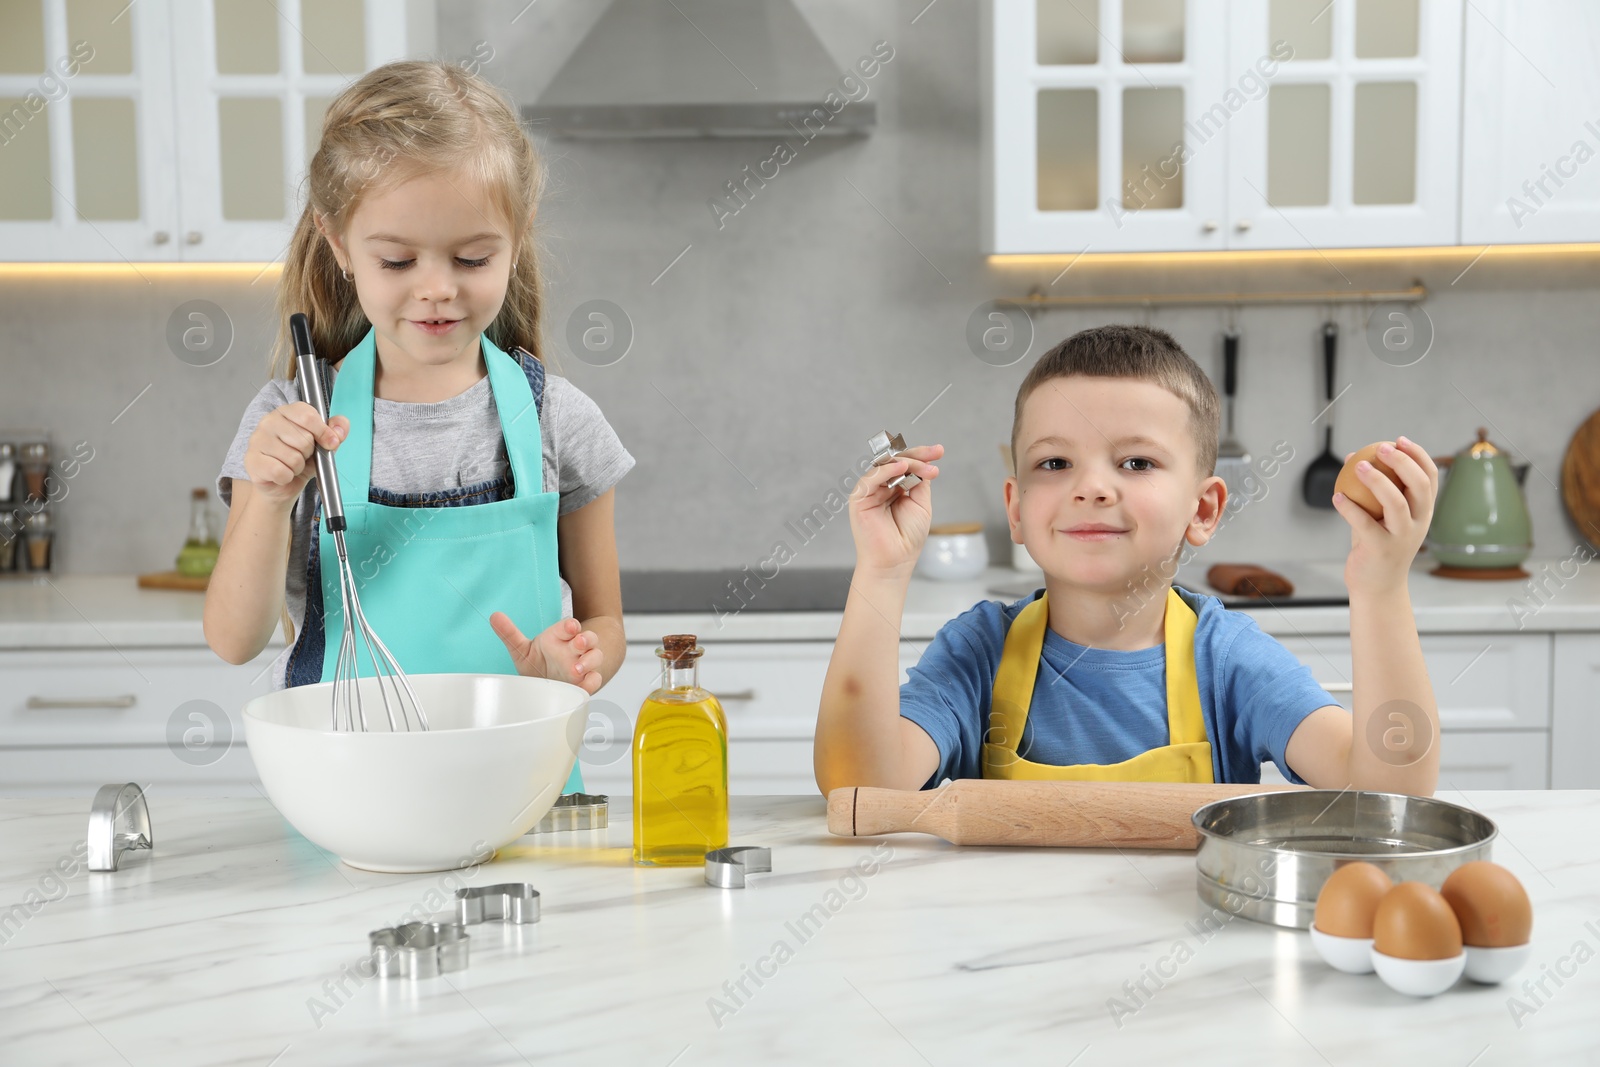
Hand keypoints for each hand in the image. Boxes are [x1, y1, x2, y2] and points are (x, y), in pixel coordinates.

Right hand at [242, 401, 348, 507]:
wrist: (283, 484)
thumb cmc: (302, 459)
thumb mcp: (324, 444)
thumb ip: (336, 432)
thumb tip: (339, 430)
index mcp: (287, 412)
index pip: (308, 416)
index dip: (323, 432)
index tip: (330, 443)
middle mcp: (269, 421)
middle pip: (303, 439)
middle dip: (309, 453)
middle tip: (301, 455)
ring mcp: (257, 439)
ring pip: (293, 457)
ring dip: (297, 467)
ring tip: (290, 465)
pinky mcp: (252, 459)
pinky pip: (280, 471)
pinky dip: (287, 477)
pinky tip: (281, 474)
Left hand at [490, 613, 603, 694]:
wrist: (551, 683)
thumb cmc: (540, 663)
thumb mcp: (523, 649)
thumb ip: (510, 634)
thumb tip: (494, 616)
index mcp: (559, 637)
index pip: (568, 626)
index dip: (570, 626)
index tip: (569, 628)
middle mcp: (573, 650)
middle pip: (588, 638)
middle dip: (585, 639)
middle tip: (578, 643)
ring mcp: (582, 665)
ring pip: (595, 656)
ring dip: (589, 661)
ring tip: (576, 669)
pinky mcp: (586, 681)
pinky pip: (595, 678)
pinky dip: (592, 681)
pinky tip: (585, 684)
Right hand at [847, 444, 943, 577]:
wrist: (895, 560)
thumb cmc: (907, 538)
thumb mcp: (921, 504)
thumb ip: (919, 482)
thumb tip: (924, 463)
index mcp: (895, 488)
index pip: (907, 465)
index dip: (922, 456)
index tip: (939, 451)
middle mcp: (881, 486)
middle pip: (897, 461)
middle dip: (917, 454)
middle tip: (935, 453)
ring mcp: (870, 490)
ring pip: (887, 465)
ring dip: (907, 462)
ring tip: (926, 468)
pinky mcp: (859, 497)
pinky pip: (872, 477)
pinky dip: (887, 469)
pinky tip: (902, 467)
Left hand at [1332, 436, 1439, 598]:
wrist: (1377, 586)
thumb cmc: (1376, 544)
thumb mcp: (1378, 515)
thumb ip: (1371, 490)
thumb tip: (1353, 457)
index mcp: (1423, 511)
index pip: (1430, 478)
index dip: (1418, 455)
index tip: (1399, 440)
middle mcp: (1419, 523)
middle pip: (1419, 486)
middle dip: (1402, 462)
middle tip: (1380, 448)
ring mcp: (1403, 537)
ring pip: (1396, 503)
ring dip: (1376, 481)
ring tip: (1357, 466)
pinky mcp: (1382, 549)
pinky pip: (1364, 523)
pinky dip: (1349, 508)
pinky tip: (1336, 496)